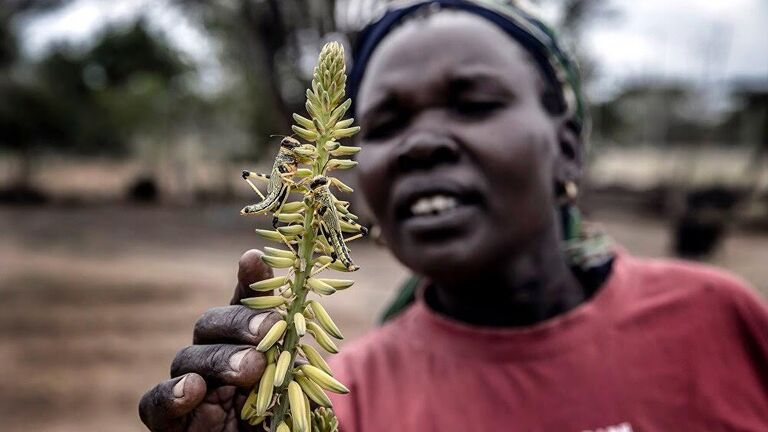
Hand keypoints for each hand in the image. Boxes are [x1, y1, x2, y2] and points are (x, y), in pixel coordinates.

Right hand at [139, 249, 281, 431]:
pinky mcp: (169, 422)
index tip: (255, 260)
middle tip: (270, 331)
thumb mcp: (299, 387)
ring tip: (251, 368)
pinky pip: (155, 403)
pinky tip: (191, 389)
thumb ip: (292, 354)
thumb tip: (293, 311)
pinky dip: (170, 394)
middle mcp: (212, 358)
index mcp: (245, 343)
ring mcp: (188, 387)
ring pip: (188, 359)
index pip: (244, 304)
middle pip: (211, 324)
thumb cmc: (284, 422)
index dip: (250, 282)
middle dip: (241, 323)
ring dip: (220, 360)